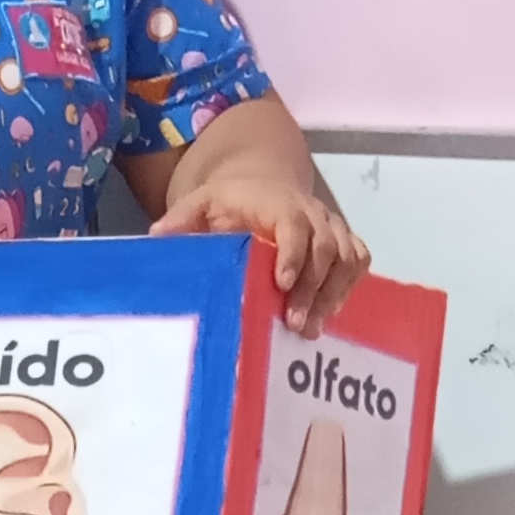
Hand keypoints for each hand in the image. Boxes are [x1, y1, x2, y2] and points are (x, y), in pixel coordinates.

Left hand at [150, 125, 367, 330]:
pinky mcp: (342, 241)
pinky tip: (328, 313)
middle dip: (313, 287)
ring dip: (332, 295)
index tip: (282, 284)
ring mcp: (331, 227)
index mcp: (278, 203)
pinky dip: (348, 287)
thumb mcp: (202, 203)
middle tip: (294, 323)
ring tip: (310, 329)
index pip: (294, 225)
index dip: (293, 254)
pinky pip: (358, 261)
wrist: (262, 185)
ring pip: (346, 258)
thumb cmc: (231, 203)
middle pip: (326, 248)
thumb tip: (157, 236)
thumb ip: (182, 219)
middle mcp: (312, 213)